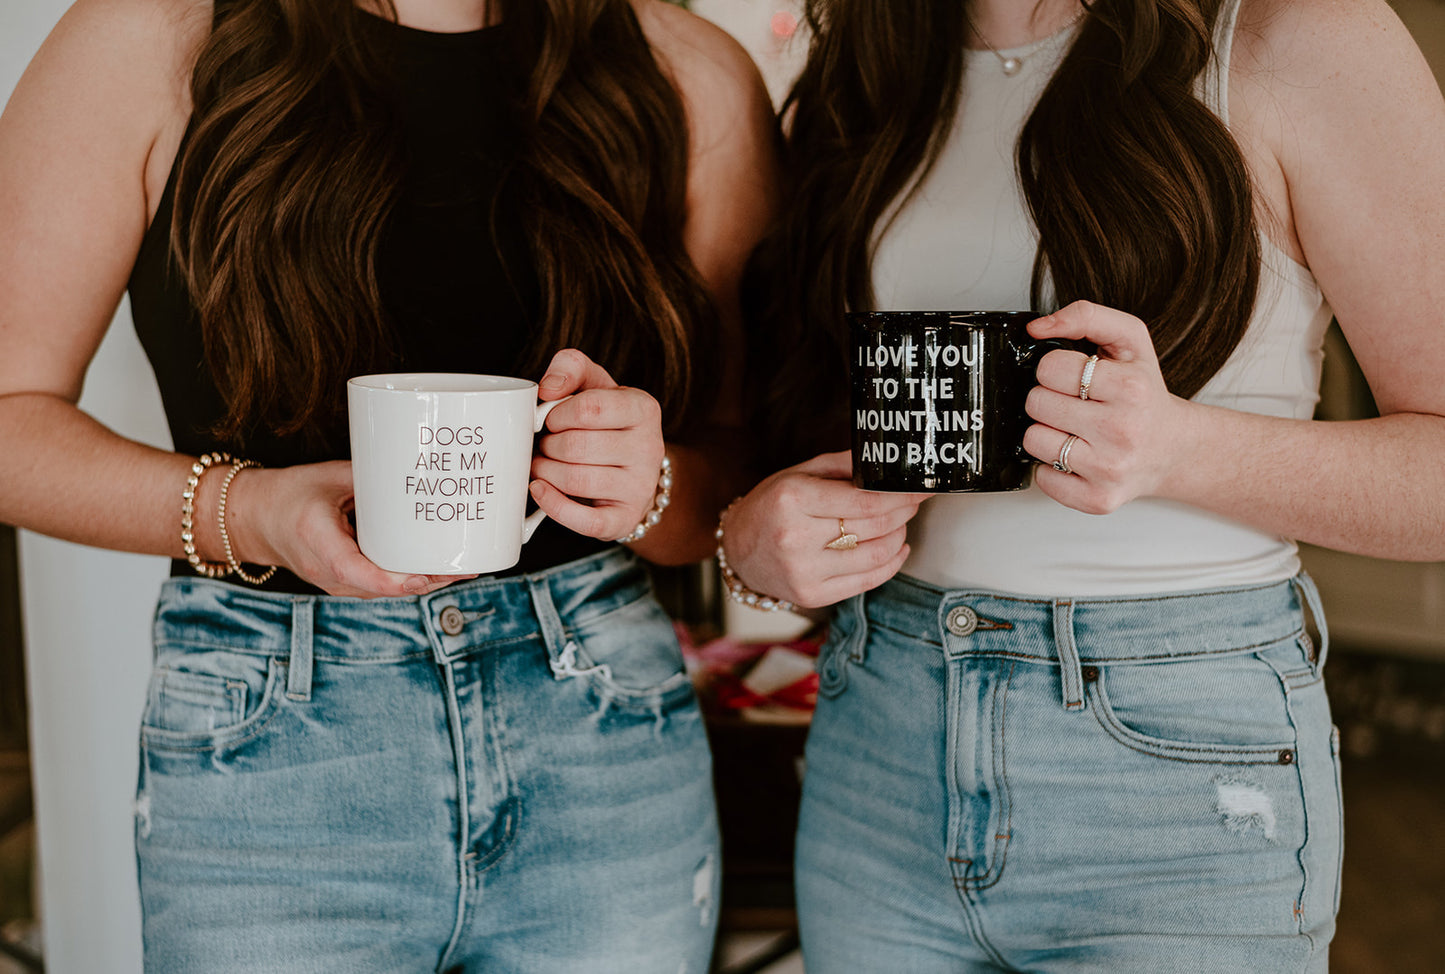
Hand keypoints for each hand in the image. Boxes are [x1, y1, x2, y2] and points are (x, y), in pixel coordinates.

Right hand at [227, 461, 473, 597]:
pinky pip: (380, 587)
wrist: (255, 520)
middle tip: (469, 566)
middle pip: (383, 588)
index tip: (428, 575)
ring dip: (425, 584)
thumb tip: (419, 472)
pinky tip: (439, 570)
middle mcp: (327, 572)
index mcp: (318, 542)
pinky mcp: (344, 584)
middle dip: (428, 580)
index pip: (357, 572)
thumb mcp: (329, 477)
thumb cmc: (290, 494)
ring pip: (386, 592)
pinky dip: (409, 580)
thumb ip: (373, 479)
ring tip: (465, 568)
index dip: (396, 579)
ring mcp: (334, 584)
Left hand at [529, 348, 664, 541]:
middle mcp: (649, 448)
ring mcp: (641, 487)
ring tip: (542, 465)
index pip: (589, 408)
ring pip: (576, 480)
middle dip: (547, 445)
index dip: (557, 414)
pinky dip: (554, 506)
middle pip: (576, 446)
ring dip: (544, 471)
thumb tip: (547, 388)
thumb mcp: (594, 385)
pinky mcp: (626, 519)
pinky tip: (540, 490)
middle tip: (544, 445)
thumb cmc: (606, 423)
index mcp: (643, 408)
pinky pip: (585, 520)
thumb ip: (571, 367)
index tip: (551, 419)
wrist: (634, 470)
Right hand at [722, 451, 929, 608]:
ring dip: (899, 536)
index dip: (900, 495)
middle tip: (913, 501)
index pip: (864, 500)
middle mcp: (796, 537)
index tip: (920, 488)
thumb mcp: (798, 474)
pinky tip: (897, 549)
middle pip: (875, 526)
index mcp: (793, 499)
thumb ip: (841, 464)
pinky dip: (891, 564)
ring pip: (876, 555)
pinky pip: (867, 582)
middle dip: (904, 512)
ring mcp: (804, 571)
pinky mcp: (811, 596)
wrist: (737, 550)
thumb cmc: (770, 506)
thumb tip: (883, 458)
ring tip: (901, 523)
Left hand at [1023, 300, 1200, 513]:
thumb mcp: (1129, 340)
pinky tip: (1078, 457)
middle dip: (1049, 399)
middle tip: (1075, 404)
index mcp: (1131, 387)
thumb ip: (1086, 316)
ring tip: (1075, 430)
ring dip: (1047, 432)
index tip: (1075, 378)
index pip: (1050, 368)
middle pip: (1036, 403)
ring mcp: (1109, 469)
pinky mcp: (1098, 499)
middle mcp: (1123, 430)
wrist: (1173, 449)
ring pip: (1033, 440)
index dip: (1055, 369)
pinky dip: (1052, 467)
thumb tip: (1037, 329)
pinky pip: (1042, 478)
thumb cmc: (1145, 393)